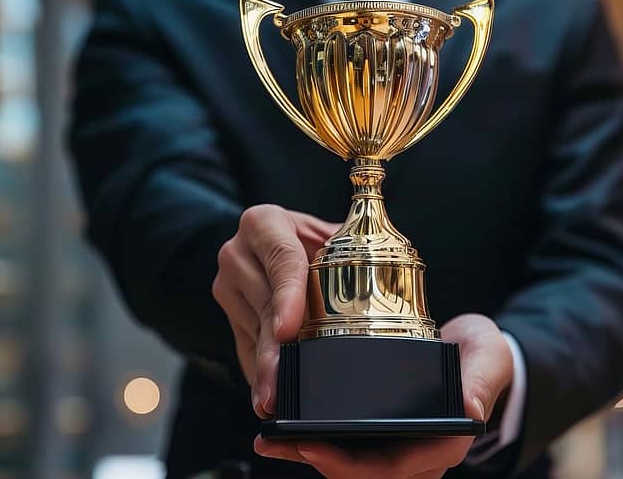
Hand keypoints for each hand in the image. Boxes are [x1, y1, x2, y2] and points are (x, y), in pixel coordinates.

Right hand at [212, 204, 338, 416]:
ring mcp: (227, 285)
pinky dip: (259, 371)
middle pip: (265, 304)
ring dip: (266, 366)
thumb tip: (394, 276)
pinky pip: (244, 346)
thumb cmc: (313, 240)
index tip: (289, 329)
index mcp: (264, 223)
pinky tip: (267, 394)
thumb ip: (355, 247)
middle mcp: (238, 252)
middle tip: (279, 384)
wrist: (273, 244)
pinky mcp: (228, 313)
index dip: (288, 297)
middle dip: (274, 348)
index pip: (281, 259)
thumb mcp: (330, 235)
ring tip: (274, 397)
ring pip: (253, 331)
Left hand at [255, 314, 513, 477]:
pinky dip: (315, 441)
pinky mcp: (381, 436)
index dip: (348, 464)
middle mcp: (417, 456)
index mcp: (441, 446)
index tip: (311, 444)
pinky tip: (285, 430)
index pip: (392, 468)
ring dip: (307, 455)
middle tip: (275, 442)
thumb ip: (481, 381)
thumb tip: (471, 412)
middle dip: (315, 460)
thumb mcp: (488, 358)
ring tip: (269, 438)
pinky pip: (346, 448)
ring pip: (348, 465)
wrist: (476, 352)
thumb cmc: (484, 357)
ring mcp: (398, 448)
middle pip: (359, 473)